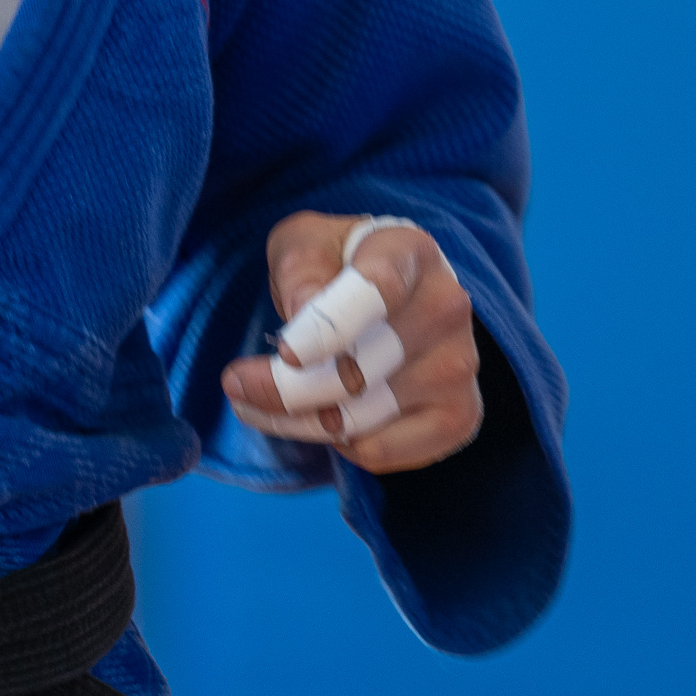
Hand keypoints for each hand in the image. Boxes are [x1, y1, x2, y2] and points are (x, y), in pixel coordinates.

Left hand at [217, 213, 481, 475]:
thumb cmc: (339, 264)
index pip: (373, 292)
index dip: (326, 330)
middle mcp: (445, 307)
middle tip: (236, 385)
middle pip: (356, 370)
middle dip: (283, 387)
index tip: (286, 353)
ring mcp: (458, 366)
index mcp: (408, 250)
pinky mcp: (459, 415)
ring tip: (258, 404)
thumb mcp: (304, 243)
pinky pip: (382, 452)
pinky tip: (321, 419)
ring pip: (361, 418)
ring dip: (296, 421)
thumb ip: (301, 266)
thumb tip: (302, 310)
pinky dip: (339, 445)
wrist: (397, 294)